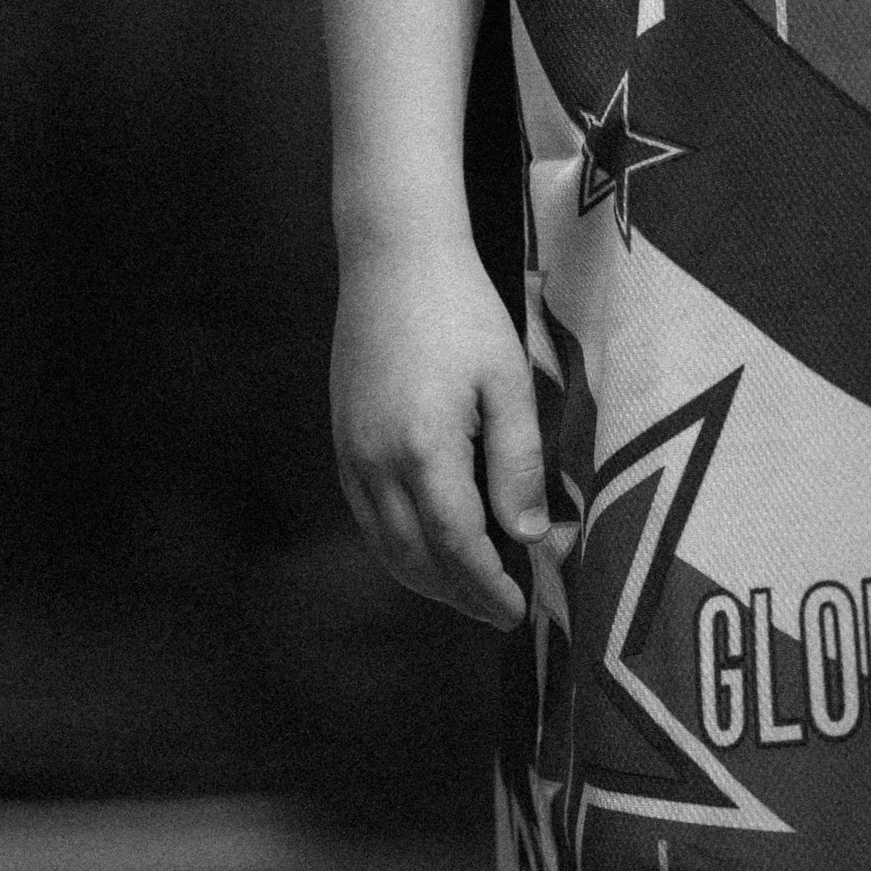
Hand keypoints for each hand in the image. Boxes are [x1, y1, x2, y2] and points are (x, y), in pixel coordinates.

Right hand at [330, 234, 547, 629]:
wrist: (394, 259)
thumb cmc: (463, 311)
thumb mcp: (508, 381)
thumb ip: (517, 463)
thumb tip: (527, 537)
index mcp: (425, 451)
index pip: (459, 548)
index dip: (489, 588)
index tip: (520, 611)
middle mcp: (377, 464)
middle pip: (416, 560)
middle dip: (460, 595)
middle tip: (503, 610)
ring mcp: (351, 455)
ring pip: (386, 546)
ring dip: (428, 579)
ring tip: (472, 589)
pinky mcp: (342, 441)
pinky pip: (368, 518)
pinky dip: (399, 547)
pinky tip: (431, 545)